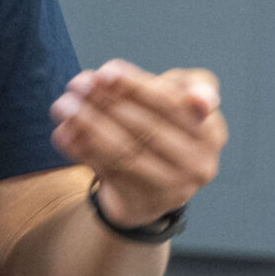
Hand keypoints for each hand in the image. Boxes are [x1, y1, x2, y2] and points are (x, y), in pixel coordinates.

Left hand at [49, 60, 226, 227]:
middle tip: (76, 84)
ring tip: (63, 105)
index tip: (106, 71)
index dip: (138, 87)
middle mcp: (198, 164)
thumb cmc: (165, 128)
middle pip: (146, 128)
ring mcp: (172, 189)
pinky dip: (82, 150)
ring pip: (125, 152)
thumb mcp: (177, 101)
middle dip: (108, 102)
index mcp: (212, 132)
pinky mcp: (142, 204)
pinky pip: (107, 172)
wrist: (153, 187)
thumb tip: (179, 92)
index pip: (172, 105)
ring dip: (89, 125)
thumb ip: (179, 85)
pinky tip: (62, 132)